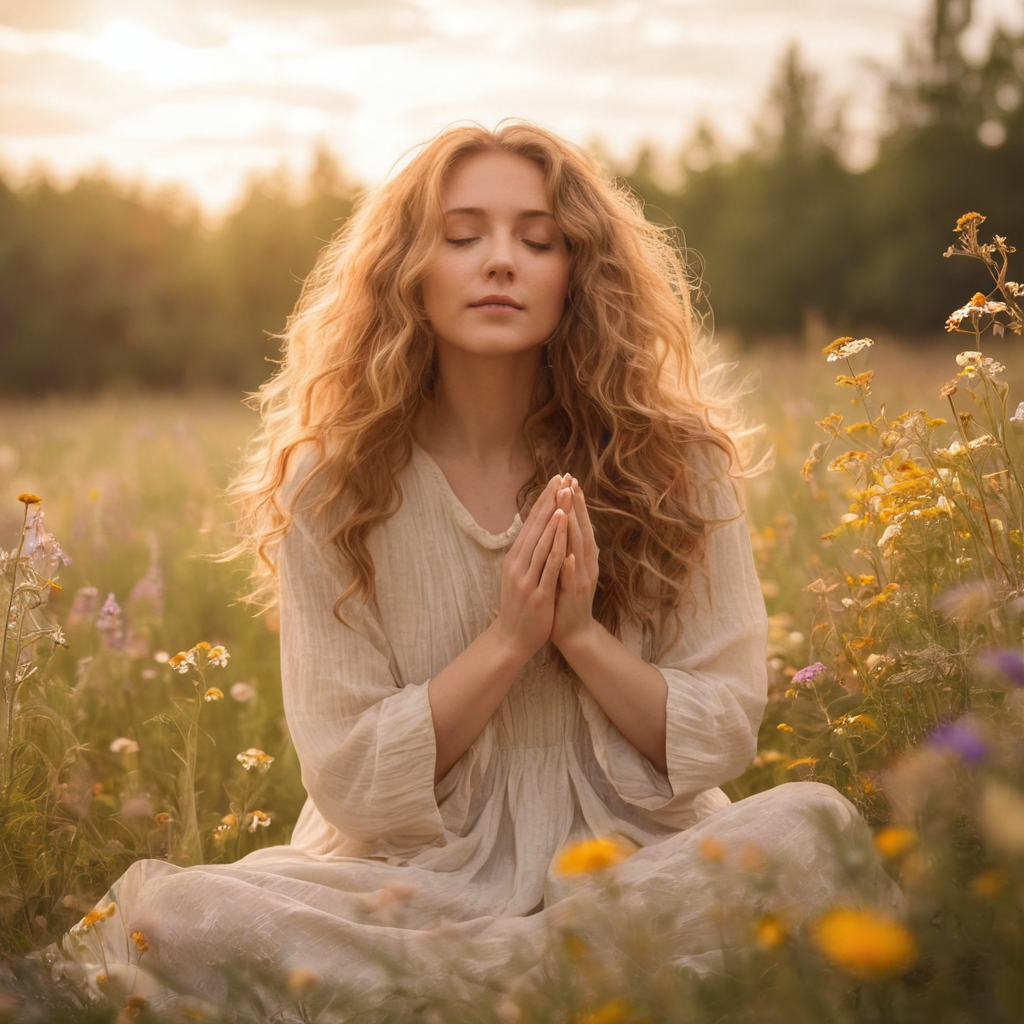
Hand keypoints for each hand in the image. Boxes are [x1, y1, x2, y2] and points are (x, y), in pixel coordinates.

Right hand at [492, 473, 572, 659]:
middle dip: (550, 501)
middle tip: (561, 479)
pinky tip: (565, 527)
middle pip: (536, 527)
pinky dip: (558, 543)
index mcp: (514, 559)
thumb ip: (525, 555)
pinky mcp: (537, 593)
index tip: (554, 481)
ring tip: (564, 495)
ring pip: (543, 541)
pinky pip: (550, 564)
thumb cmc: (518, 607)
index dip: (543, 501)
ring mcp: (526, 578)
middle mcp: (517, 564)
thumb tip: (531, 532)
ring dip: (554, 517)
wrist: (511, 640)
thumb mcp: (517, 576)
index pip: (530, 524)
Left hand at [551, 480, 599, 652]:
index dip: (575, 502)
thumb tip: (560, 523)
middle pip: (581, 530)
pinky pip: (572, 579)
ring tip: (569, 508)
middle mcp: (586, 564)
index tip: (569, 480)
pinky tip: (568, 555)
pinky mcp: (575, 596)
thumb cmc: (565, 599)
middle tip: (572, 482)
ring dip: (574, 528)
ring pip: (579, 549)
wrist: (573, 633)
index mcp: (582, 556)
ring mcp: (582, 579)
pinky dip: (571, 567)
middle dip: (576, 506)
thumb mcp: (565, 569)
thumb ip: (565, 548)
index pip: (579, 523)